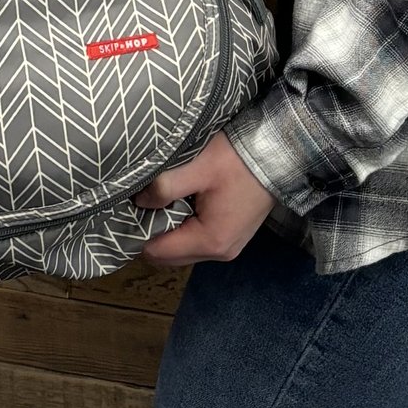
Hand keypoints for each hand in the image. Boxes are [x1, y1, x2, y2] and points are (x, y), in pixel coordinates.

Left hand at [139, 132, 273, 267]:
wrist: (279, 152)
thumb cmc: (238, 159)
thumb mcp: (198, 167)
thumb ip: (165, 186)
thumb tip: (138, 200)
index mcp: (209, 240)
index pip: (158, 252)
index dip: (138, 232)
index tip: (127, 210)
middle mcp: (220, 252)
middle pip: (170, 256)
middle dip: (152, 234)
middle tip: (140, 205)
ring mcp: (229, 246)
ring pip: (184, 249)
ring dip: (169, 231)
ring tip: (158, 202)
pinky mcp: (233, 235)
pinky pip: (198, 240)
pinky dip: (185, 228)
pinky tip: (179, 205)